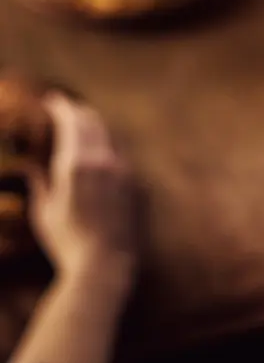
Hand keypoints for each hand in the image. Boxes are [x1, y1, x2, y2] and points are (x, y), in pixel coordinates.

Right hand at [28, 93, 136, 282]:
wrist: (104, 263)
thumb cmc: (67, 241)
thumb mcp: (43, 212)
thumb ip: (39, 183)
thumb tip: (30, 166)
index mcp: (75, 164)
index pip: (70, 122)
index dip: (61, 107)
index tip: (52, 100)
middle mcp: (102, 159)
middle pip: (91, 120)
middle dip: (78, 110)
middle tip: (66, 107)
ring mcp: (121, 168)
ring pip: (109, 133)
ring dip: (94, 123)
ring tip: (82, 122)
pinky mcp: (134, 180)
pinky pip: (121, 149)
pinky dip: (108, 140)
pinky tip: (102, 146)